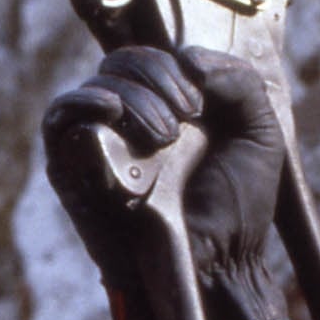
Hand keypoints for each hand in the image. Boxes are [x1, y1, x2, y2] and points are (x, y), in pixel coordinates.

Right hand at [42, 45, 289, 319]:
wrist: (217, 261)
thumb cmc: (238, 205)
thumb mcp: (259, 132)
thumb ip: (238, 80)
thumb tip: (186, 58)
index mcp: (174, 108)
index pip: (155, 58)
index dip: (175, 67)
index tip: (201, 103)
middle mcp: (134, 120)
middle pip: (122, 62)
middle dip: (157, 79)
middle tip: (187, 117)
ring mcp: (102, 142)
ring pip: (97, 87)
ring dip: (133, 98)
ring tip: (164, 138)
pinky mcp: (73, 167)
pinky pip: (59, 118)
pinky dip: (83, 102)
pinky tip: (110, 110)